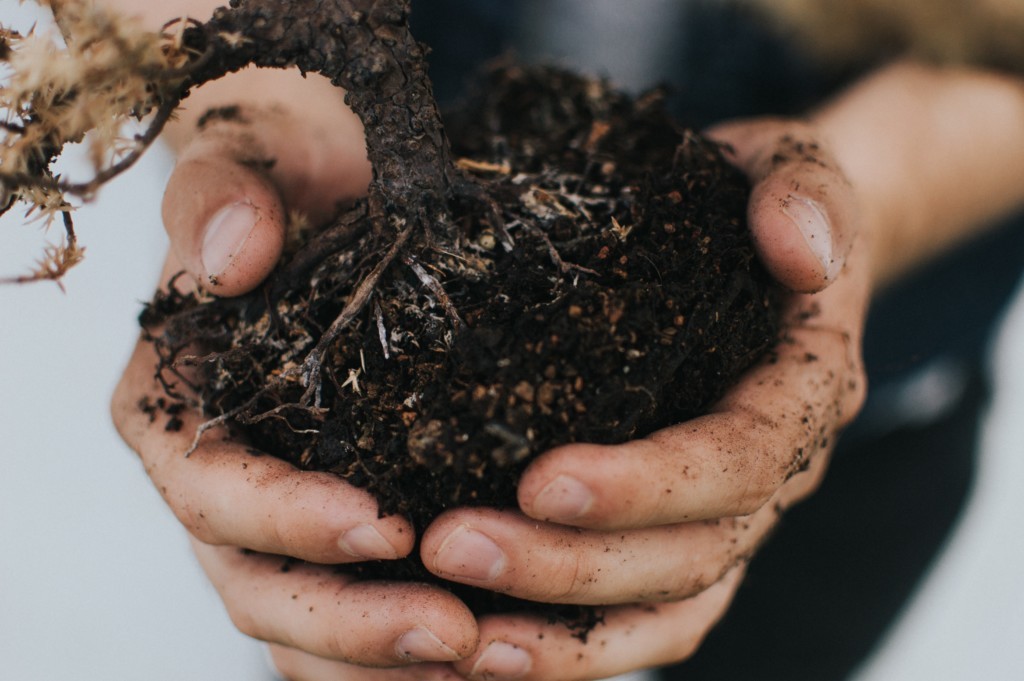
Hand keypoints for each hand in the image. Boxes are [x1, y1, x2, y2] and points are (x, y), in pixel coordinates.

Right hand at [111, 68, 479, 673]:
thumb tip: (234, 256)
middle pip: (262, 586)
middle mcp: (220, 482)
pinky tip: (486, 650)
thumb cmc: (278, 179)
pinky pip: (362, 607)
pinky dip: (404, 650)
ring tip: (478, 657)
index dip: (286, 520)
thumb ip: (221, 199)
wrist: (322, 187)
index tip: (381, 523)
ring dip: (384, 659)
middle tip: (450, 631)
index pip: (213, 492)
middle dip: (351, 621)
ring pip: (309, 626)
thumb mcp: (244, 162)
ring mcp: (281, 515)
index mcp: (177, 412)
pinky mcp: (344, 523)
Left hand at [413, 119, 868, 680]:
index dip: (646, 484)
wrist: (763, 242)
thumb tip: (797, 250)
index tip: (539, 479)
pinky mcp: (681, 533)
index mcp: (801, 391)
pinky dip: (572, 647)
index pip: (737, 459)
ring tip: (458, 639)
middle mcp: (774, 474)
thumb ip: (803, 194)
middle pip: (690, 554)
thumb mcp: (789, 167)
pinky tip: (488, 647)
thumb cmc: (755, 201)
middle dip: (571, 565)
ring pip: (666, 610)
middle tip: (452, 546)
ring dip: (563, 634)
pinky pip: (641, 617)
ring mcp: (730, 515)